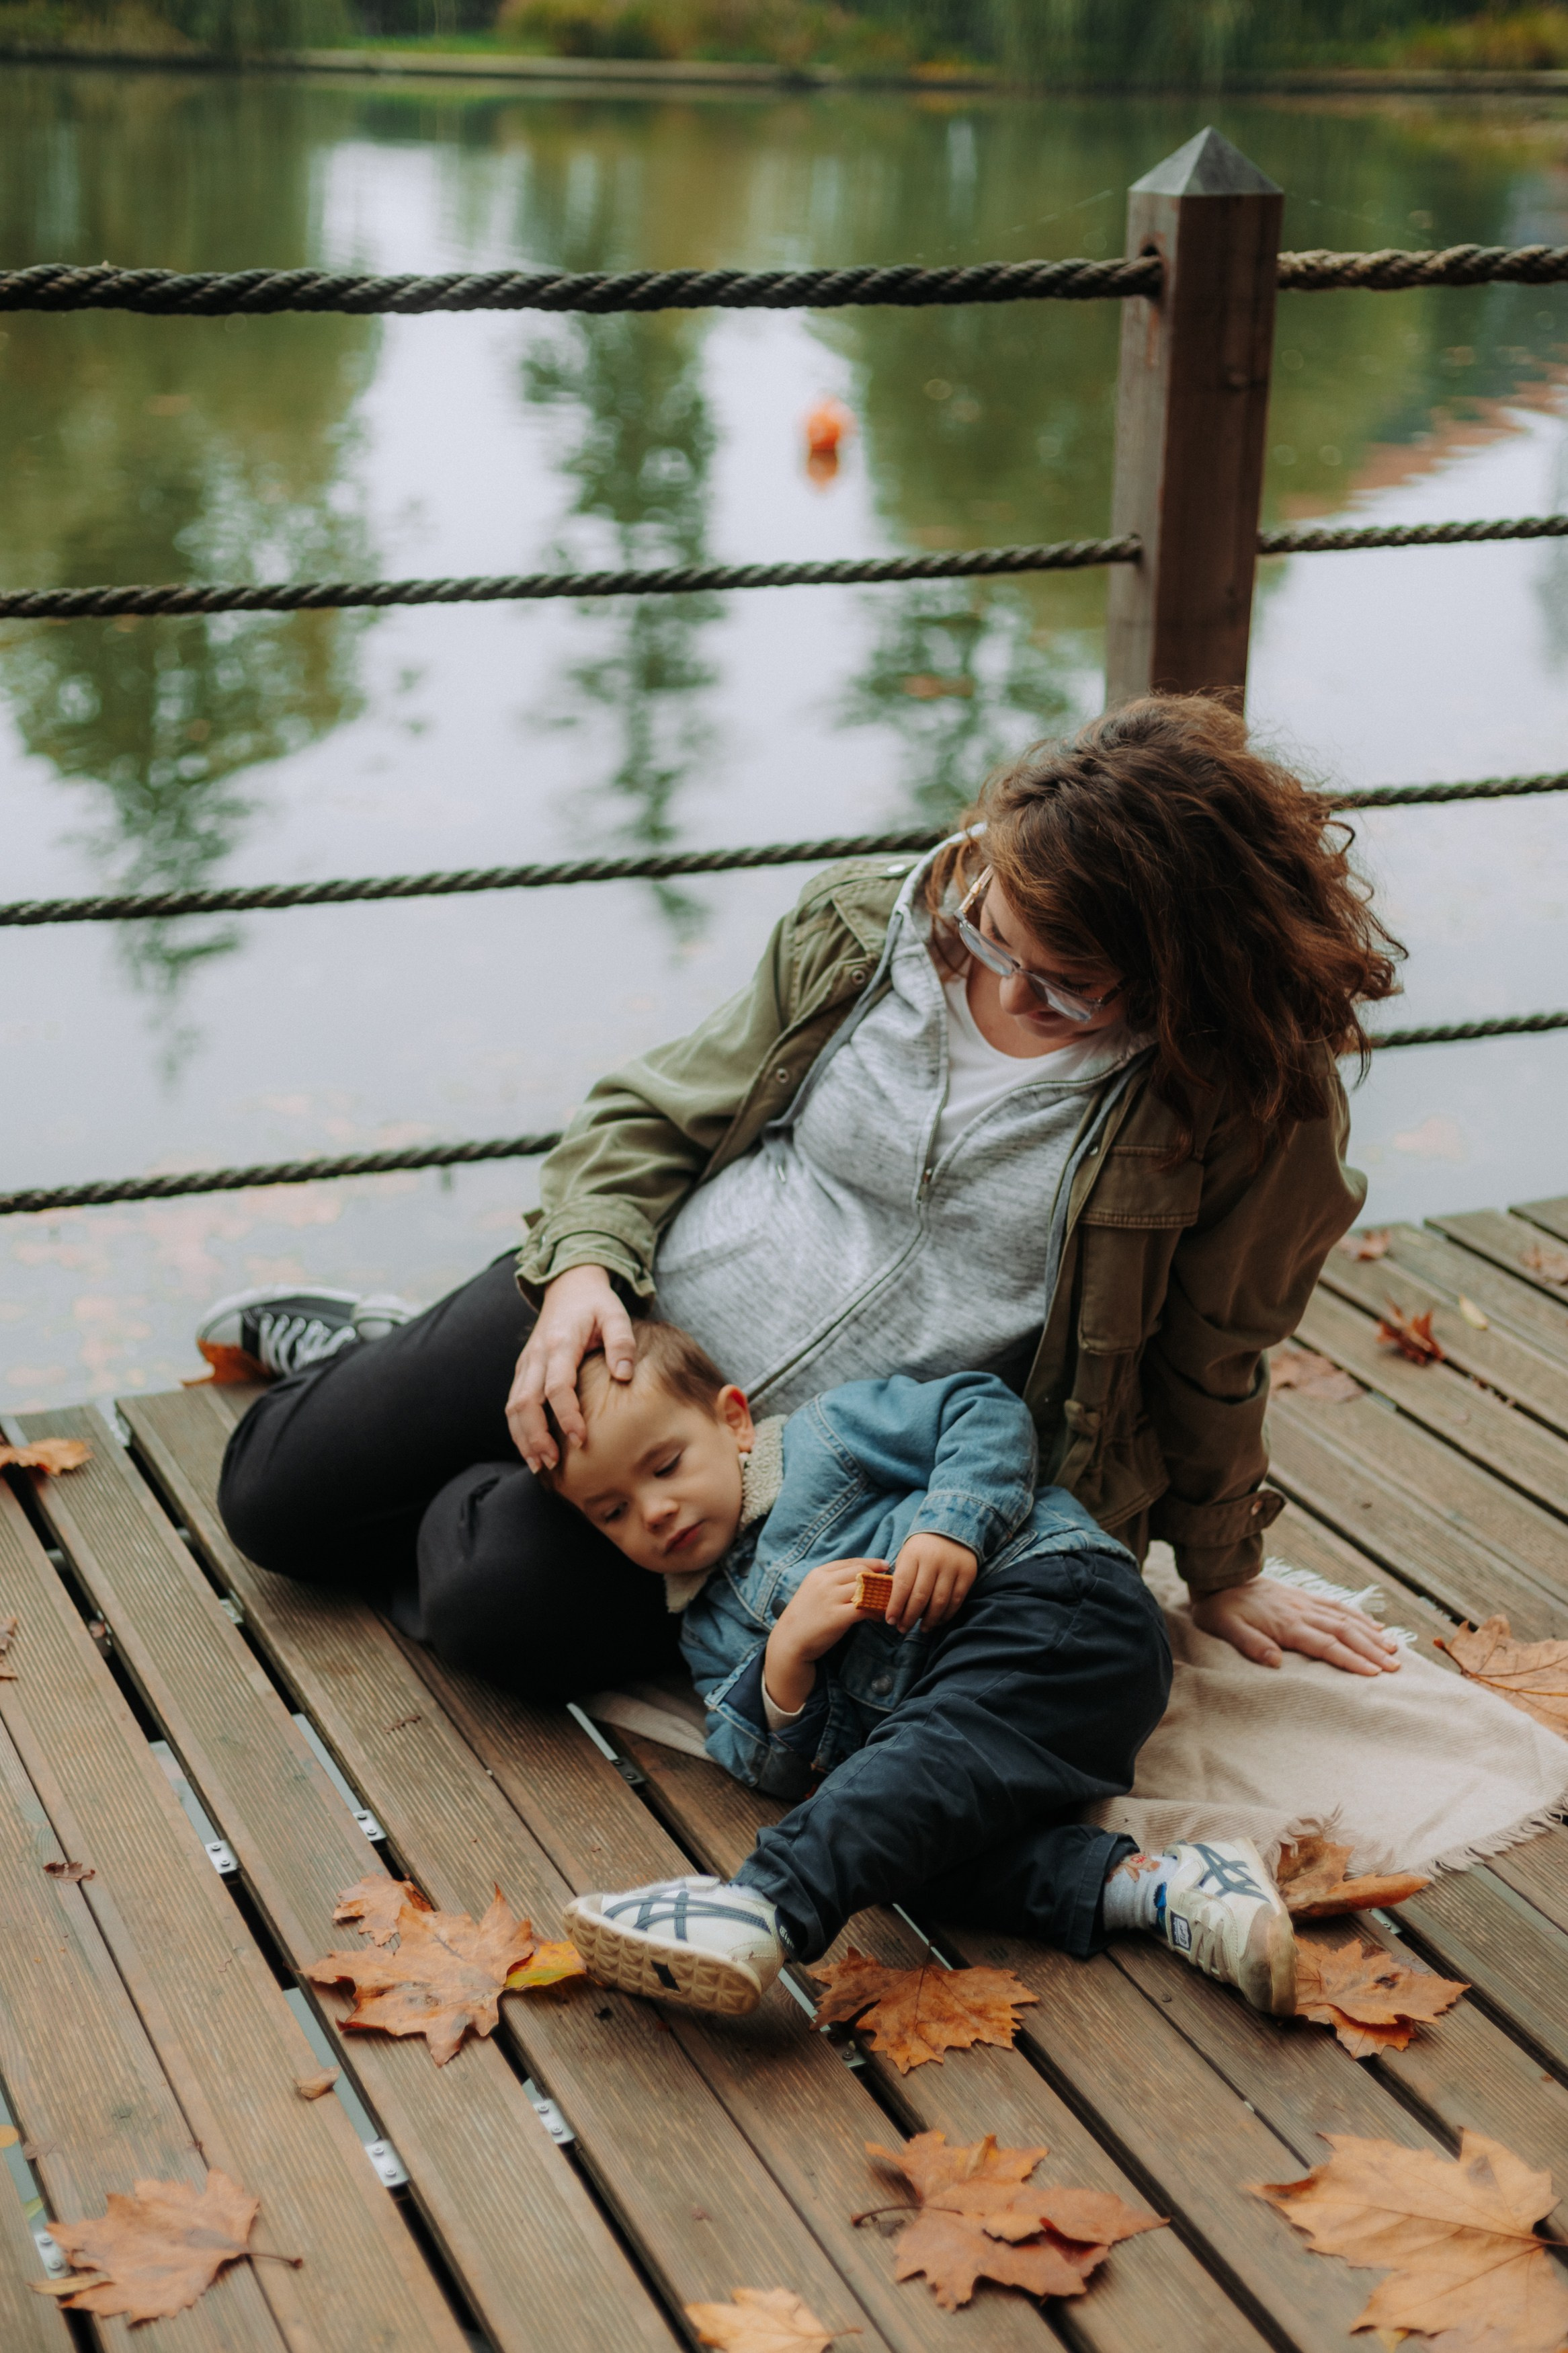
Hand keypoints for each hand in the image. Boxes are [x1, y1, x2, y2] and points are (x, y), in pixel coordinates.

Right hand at [507, 1265, 634, 1471]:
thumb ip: (622, 1342)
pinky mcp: (523, 1371)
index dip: (566, 1415)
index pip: (556, 1386)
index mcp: (560, 1343)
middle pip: (525, 1402)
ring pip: (513, 1406)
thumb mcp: (615, 1313)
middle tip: (552, 1463)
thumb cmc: (596, 1303)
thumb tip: (625, 1376)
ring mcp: (526, 1364)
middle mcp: (536, 1356)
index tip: (581, 1439)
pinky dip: (519, 1429)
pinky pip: (514, 1403)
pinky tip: (532, 1450)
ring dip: (523, 1438)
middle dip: (535, 1436)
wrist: (568, 1286)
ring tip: (539, 1466)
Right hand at [765, 1558, 883, 1714]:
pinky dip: (876, 1611)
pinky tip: (880, 1618)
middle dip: (878, 1577)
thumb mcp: (812, 1591)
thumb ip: (831, 1582)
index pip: (851, 1562)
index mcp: (819, 1573)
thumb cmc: (804, 1618)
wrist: (789, 1642)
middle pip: (861, 1572)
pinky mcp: (837, 1616)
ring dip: (881, 1595)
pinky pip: (865, 1608)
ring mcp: (831, 1598)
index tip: (884, 1566)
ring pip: (865, 1588)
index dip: (870, 1563)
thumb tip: (858, 1578)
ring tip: (889, 1602)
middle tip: (892, 1585)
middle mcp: (825, 1582)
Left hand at [885, 1531, 977, 1633]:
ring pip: (940, 1601)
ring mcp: (952, 1567)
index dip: (895, 1606)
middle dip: (909, 1617)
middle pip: (920, 1596)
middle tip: (903, 1629)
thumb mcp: (907, 1555)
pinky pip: (957, 1600)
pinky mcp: (968, 1573)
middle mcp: (933, 1560)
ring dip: (929, 1620)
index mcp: (914, 1555)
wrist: (952, 1526)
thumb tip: (894, 1607)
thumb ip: (901, 1577)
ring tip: (922, 1628)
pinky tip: (938, 1621)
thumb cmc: (922, 1548)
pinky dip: (946, 1614)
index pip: (902, 1585)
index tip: (890, 1621)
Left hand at [1189, 1574, 1401, 1676]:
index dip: (1350, 1659)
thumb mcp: (1225, 1628)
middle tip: (1395, 1667)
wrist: (1218, 1576)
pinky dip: (1358, 1616)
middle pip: (1344, 1632)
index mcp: (1286, 1624)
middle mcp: (1301, 1612)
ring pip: (1345, 1618)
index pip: (1325, 1644)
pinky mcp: (1304, 1596)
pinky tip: (1374, 1626)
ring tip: (1394, 1649)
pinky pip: (1337, 1605)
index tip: (1373, 1673)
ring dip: (1371, 1634)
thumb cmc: (1219, 1609)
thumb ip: (1250, 1644)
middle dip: (1371, 1650)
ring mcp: (1305, 1602)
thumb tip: (1276, 1663)